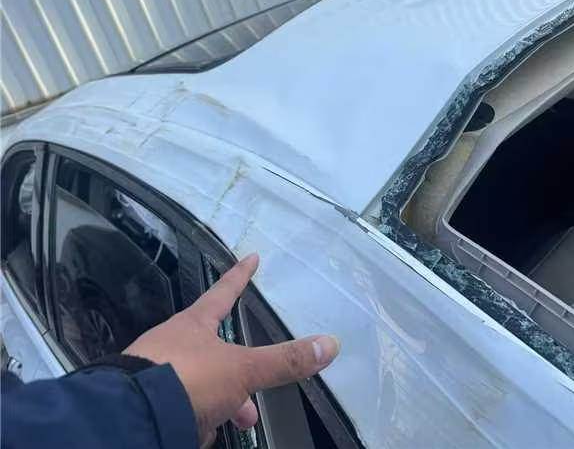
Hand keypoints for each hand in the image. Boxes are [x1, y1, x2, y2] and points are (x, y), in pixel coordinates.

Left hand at [124, 253, 339, 446]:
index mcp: (193, 324)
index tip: (251, 257)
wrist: (129, 419)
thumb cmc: (186, 379)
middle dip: (236, 378)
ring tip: (227, 425)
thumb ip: (283, 361)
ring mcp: (151, 375)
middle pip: (212, 352)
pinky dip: (189, 420)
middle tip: (250, 406)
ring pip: (194, 386)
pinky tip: (195, 434)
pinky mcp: (142, 403)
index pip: (223, 293)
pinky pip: (174, 408)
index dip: (240, 276)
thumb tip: (329, 344)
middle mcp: (170, 344)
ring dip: (215, 406)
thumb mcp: (242, 369)